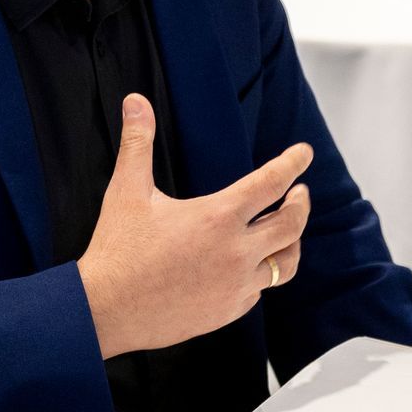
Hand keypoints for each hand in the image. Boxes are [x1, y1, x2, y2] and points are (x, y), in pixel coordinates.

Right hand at [76, 94, 311, 358]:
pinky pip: (258, 290)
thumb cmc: (118, 249)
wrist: (107, 309)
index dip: (292, 163)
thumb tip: (135, 101)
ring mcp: (236, 285)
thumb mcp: (127, 190)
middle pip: (292, 224)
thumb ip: (138, 143)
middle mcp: (237, 252)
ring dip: (290, 243)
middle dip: (301, 203)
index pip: (271, 182)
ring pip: (285, 263)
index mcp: (218, 217)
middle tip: (300, 193)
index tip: (304, 153)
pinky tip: (250, 268)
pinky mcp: (228, 310)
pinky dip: (260, 274)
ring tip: (287, 233)